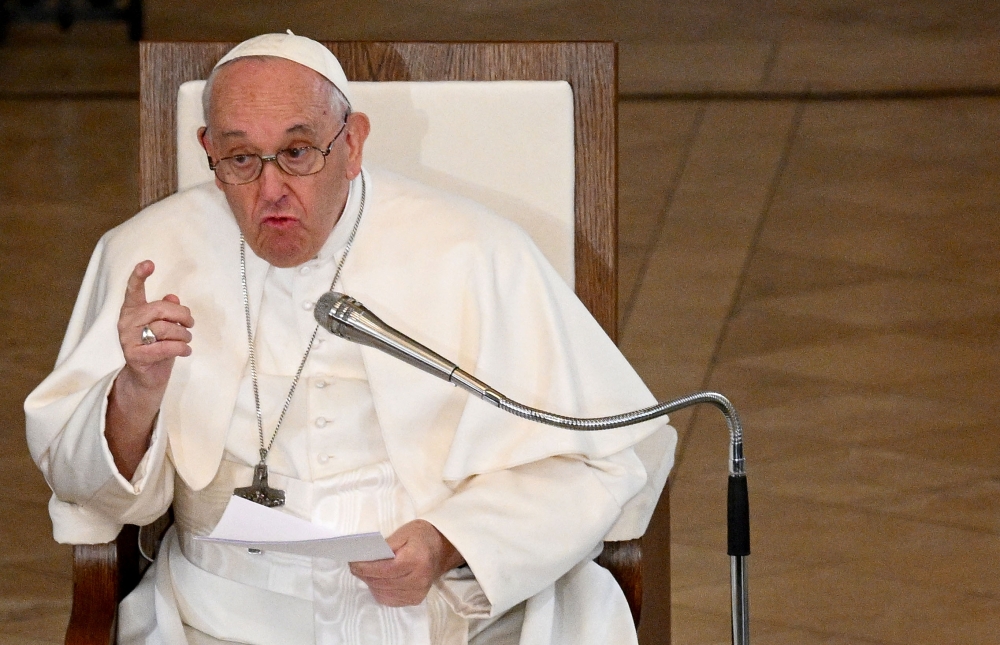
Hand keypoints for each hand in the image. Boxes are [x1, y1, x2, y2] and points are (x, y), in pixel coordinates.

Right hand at [117, 260, 193, 390]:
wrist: (146, 378)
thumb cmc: (157, 347)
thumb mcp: (165, 326)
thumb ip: (167, 311)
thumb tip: (173, 298)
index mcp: (132, 310)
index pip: (133, 290)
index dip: (139, 275)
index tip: (148, 263)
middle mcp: (126, 322)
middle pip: (160, 309)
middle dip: (182, 315)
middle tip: (191, 324)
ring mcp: (128, 339)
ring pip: (165, 328)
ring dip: (184, 335)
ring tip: (187, 340)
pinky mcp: (135, 356)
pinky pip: (166, 347)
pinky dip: (181, 348)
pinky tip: (185, 351)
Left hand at [349, 520, 464, 606]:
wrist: (441, 550)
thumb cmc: (421, 537)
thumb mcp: (404, 532)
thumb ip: (386, 544)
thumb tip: (365, 554)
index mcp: (416, 560)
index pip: (384, 569)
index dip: (365, 567)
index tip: (353, 562)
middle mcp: (418, 579)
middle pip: (381, 582)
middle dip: (365, 574)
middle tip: (356, 565)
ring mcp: (417, 592)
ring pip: (382, 593)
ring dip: (371, 583)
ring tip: (366, 571)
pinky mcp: (415, 600)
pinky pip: (389, 599)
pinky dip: (379, 590)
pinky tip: (378, 580)